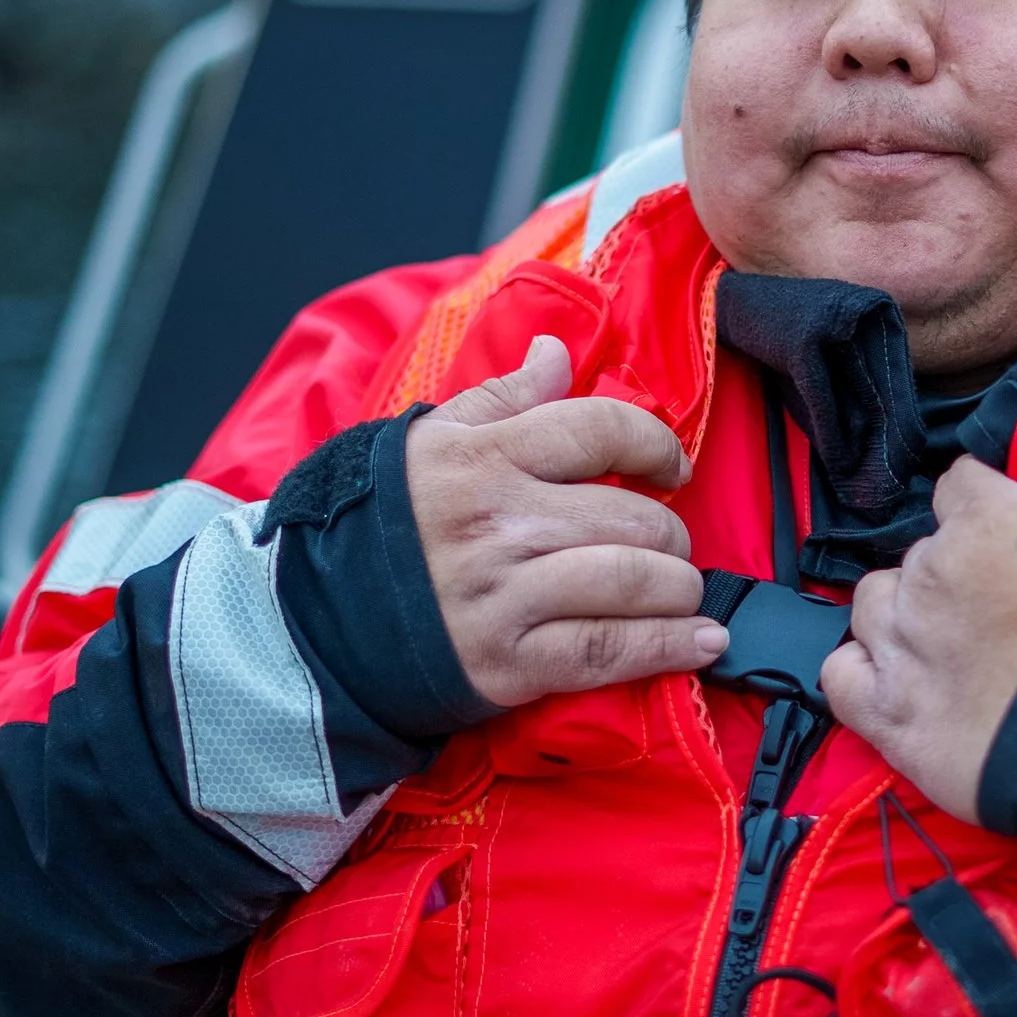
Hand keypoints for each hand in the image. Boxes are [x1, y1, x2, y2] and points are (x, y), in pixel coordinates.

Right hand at [408, 335, 725, 706]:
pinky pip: (610, 652)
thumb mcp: (430, 441)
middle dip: (670, 532)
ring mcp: (507, 595)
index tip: (671, 468)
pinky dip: (669, 647)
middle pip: (634, 517)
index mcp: (486, 458)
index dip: (655, 446)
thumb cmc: (384, 522)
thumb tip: (557, 353)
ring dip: (678, 588)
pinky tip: (701, 640)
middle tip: (666, 544)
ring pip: (634, 582)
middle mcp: (502, 524)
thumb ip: (503, 397)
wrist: (315, 618)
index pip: (602, 430)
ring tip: (679, 590)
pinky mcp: (509, 662)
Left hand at [821, 417, 1016, 821]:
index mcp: (986, 522)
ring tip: (950, 647)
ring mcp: (904, 648)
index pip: (959, 487)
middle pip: (920, 554)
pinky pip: (841, 678)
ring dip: (902, 617)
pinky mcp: (894, 719)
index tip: (1015, 536)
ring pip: (874, 606)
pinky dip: (861, 675)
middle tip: (1004, 611)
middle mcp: (930, 576)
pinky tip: (895, 684)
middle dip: (955, 573)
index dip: (986, 507)